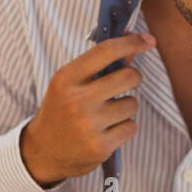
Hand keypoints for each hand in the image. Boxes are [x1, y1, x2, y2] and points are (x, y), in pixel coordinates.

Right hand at [20, 33, 156, 186]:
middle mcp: (76, 100)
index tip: (148, 40)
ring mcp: (89, 125)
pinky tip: (107, 130)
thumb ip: (100, 64)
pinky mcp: (100, 146)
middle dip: (135, 77)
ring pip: (132, 104)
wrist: (42, 152)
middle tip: (127, 82)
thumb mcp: (70, 84)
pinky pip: (132, 127)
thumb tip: (132, 48)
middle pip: (129, 77)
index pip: (106, 51)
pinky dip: (125, 127)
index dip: (132, 42)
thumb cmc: (60, 111)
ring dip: (127, 107)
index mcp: (66, 79)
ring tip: (107, 113)